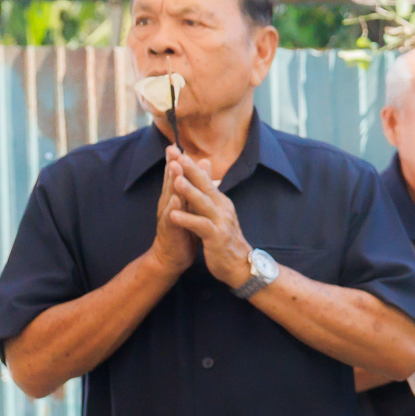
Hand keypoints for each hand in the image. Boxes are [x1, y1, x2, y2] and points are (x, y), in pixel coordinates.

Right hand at [147, 156, 198, 276]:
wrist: (173, 256)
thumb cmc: (183, 229)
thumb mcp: (190, 206)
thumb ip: (194, 186)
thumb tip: (203, 164)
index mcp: (174, 197)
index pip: (175, 176)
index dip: (176, 160)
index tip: (177, 144)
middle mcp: (168, 204)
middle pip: (170, 182)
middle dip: (171, 165)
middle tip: (173, 149)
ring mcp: (167, 217)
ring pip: (169, 197)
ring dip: (171, 183)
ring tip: (174, 168)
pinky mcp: (170, 231)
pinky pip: (171, 218)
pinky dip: (173, 209)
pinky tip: (175, 200)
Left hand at [164, 150, 254, 288]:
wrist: (240, 266)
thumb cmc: (225, 239)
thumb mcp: (217, 213)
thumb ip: (209, 192)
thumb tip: (204, 169)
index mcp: (220, 202)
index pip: (204, 180)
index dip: (190, 165)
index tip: (175, 150)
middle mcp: (222, 208)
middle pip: (205, 186)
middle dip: (190, 170)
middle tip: (177, 155)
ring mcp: (221, 223)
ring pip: (204, 204)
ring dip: (190, 192)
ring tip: (176, 180)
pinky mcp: (217, 238)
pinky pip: (201, 226)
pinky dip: (188, 220)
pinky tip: (174, 215)